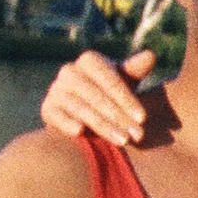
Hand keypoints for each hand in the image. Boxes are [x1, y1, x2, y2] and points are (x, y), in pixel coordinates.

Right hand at [40, 45, 154, 146]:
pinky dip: (66, 122)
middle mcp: (70, 71)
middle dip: (118, 116)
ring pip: (80, 107)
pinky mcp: (47, 108)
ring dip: (102, 125)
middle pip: (95, 95)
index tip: (143, 118)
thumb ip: (135, 70)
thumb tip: (150, 55)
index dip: (126, 99)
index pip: (109, 79)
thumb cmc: (111, 93)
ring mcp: (56, 89)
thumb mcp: (125, 81)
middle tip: (137, 135)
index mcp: (90, 61)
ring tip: (123, 141)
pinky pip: (55, 114)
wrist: (86, 112)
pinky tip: (80, 132)